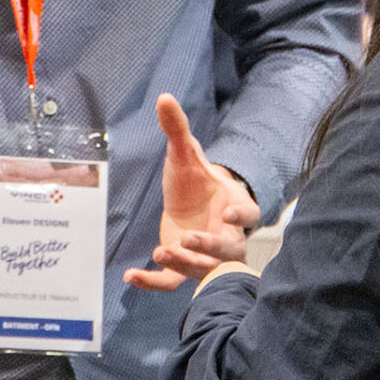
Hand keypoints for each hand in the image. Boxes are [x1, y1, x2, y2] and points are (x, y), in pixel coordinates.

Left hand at [125, 94, 259, 292]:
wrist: (189, 202)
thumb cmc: (194, 179)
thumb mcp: (184, 154)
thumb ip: (177, 129)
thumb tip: (164, 96)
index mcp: (234, 205)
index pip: (249, 214)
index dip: (242, 216)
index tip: (228, 215)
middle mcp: (226, 234)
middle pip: (230, 250)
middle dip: (211, 247)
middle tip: (188, 238)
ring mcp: (206, 254)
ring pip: (205, 269)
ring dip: (187, 264)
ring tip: (161, 252)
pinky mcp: (184, 265)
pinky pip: (174, 281)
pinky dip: (153, 282)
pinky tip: (130, 276)